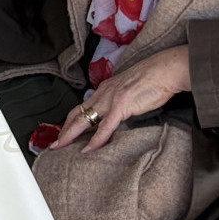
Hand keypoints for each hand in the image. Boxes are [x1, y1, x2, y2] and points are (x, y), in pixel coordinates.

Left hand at [50, 45, 190, 152]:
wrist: (165, 70)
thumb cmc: (153, 81)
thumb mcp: (130, 91)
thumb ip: (120, 102)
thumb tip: (117, 116)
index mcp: (105, 89)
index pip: (82, 107)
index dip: (70, 121)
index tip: (62, 133)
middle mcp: (104, 92)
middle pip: (77, 113)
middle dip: (63, 130)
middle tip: (53, 145)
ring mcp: (111, 98)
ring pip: (84, 119)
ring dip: (71, 135)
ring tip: (61, 148)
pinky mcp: (122, 104)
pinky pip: (105, 126)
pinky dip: (96, 139)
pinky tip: (89, 149)